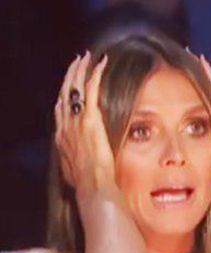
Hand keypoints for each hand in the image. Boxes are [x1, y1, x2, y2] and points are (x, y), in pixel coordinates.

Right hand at [54, 52, 112, 189]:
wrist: (93, 187)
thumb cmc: (88, 185)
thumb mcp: (76, 170)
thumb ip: (78, 159)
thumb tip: (81, 159)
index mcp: (62, 138)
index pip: (61, 110)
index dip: (65, 95)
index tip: (70, 85)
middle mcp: (65, 127)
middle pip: (65, 94)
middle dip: (70, 76)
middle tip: (77, 62)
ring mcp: (76, 122)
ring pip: (75, 88)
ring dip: (80, 70)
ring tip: (86, 58)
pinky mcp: (90, 119)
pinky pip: (91, 90)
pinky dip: (94, 75)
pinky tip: (100, 64)